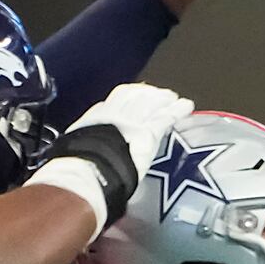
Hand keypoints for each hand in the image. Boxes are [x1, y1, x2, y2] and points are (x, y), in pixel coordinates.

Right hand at [67, 82, 194, 174]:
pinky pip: (166, 117)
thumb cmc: (78, 166)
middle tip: (159, 93)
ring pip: (152, 105)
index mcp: (95, 119)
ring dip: (164, 100)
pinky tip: (187, 106)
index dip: (127, 97)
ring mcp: (133, 122)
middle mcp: (114, 115)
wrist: (88, 170)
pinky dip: (177, 110)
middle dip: (148, 94)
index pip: (113, 102)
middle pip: (134, 97)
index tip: (134, 95)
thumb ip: (87, 145)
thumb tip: (84, 155)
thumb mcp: (77, 149)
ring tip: (174, 98)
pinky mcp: (149, 133)